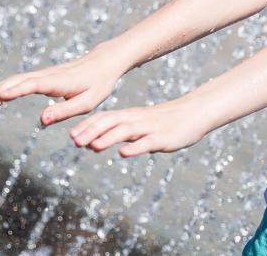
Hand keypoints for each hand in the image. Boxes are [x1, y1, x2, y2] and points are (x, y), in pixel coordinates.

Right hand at [0, 45, 130, 125]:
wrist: (104, 62)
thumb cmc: (98, 84)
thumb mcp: (87, 102)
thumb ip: (65, 111)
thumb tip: (42, 120)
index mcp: (60, 82)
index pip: (35, 85)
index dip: (17, 90)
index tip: (0, 96)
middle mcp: (49, 75)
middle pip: (20, 80)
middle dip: (0, 89)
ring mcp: (46, 73)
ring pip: (19, 79)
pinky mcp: (45, 75)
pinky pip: (23, 80)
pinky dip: (7, 85)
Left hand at [68, 97, 209, 157]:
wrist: (195, 113)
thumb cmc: (165, 122)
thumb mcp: (139, 126)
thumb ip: (119, 134)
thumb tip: (93, 144)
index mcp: (131, 116)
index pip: (105, 118)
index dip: (88, 126)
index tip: (71, 135)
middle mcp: (137, 119)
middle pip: (111, 122)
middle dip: (91, 131)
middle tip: (74, 142)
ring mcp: (150, 128)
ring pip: (126, 130)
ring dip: (108, 138)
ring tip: (92, 146)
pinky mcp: (163, 137)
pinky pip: (147, 142)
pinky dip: (135, 147)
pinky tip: (124, 153)